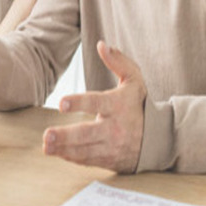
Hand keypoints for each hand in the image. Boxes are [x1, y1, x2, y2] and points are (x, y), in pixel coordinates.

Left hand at [42, 41, 145, 172]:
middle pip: (87, 133)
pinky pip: (88, 160)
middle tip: (47, 135)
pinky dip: (71, 157)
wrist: (159, 138)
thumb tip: (101, 44)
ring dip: (64, 149)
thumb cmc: (139, 104)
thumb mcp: (134, 79)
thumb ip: (118, 61)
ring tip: (46, 147)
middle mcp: (114, 128)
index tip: (62, 103)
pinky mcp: (109, 159)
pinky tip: (57, 152)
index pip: (96, 103)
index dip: (79, 103)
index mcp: (118, 105)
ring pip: (85, 150)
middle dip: (66, 136)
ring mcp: (111, 146)